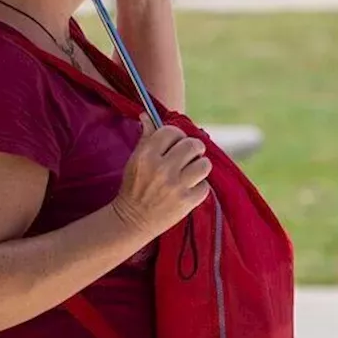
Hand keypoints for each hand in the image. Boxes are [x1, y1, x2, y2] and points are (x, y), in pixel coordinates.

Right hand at [110, 114, 210, 238]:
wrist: (132, 221)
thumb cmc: (133, 187)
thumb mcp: (134, 160)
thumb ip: (145, 137)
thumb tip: (147, 115)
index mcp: (147, 155)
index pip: (172, 131)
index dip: (176, 136)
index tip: (176, 143)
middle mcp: (162, 169)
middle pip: (193, 145)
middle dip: (193, 149)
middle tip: (189, 156)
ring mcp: (176, 186)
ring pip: (204, 164)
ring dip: (200, 167)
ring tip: (191, 172)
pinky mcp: (187, 202)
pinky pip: (205, 185)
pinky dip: (199, 187)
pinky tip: (189, 189)